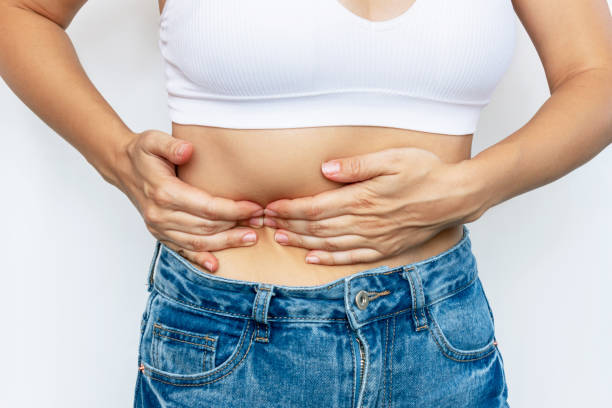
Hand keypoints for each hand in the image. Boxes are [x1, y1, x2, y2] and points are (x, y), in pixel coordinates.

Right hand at [113, 129, 263, 271]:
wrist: (122, 167)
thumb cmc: (143, 153)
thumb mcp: (153, 141)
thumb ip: (171, 145)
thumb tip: (187, 150)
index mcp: (164, 193)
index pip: (207, 207)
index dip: (233, 209)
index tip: (254, 207)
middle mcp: (161, 215)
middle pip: (206, 226)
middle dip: (236, 226)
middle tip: (260, 222)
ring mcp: (159, 227)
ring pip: (198, 241)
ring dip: (226, 242)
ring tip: (250, 238)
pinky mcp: (160, 234)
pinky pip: (182, 250)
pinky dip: (200, 259)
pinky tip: (216, 265)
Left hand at [263, 147, 484, 264]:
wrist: (455, 196)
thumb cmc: (425, 172)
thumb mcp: (392, 159)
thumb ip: (356, 166)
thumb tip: (325, 170)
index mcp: (362, 199)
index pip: (315, 207)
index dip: (290, 208)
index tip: (271, 207)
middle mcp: (364, 222)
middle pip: (317, 227)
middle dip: (289, 224)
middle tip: (266, 223)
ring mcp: (374, 238)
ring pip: (329, 243)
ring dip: (302, 242)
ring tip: (281, 239)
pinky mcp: (385, 248)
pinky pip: (351, 257)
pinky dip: (329, 258)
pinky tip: (313, 258)